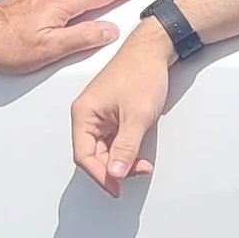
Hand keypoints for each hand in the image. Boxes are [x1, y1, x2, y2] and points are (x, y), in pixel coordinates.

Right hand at [69, 18, 173, 194]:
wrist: (155, 50)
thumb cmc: (141, 72)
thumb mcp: (136, 116)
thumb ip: (126, 148)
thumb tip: (116, 173)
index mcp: (83, 113)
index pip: (83, 155)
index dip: (100, 174)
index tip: (116, 187)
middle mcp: (87, 115)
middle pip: (93, 155)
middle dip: (114, 168)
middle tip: (136, 172)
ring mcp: (99, 115)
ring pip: (104, 150)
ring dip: (122, 160)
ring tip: (142, 163)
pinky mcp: (111, 115)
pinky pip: (113, 140)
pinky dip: (126, 150)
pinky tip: (139, 152)